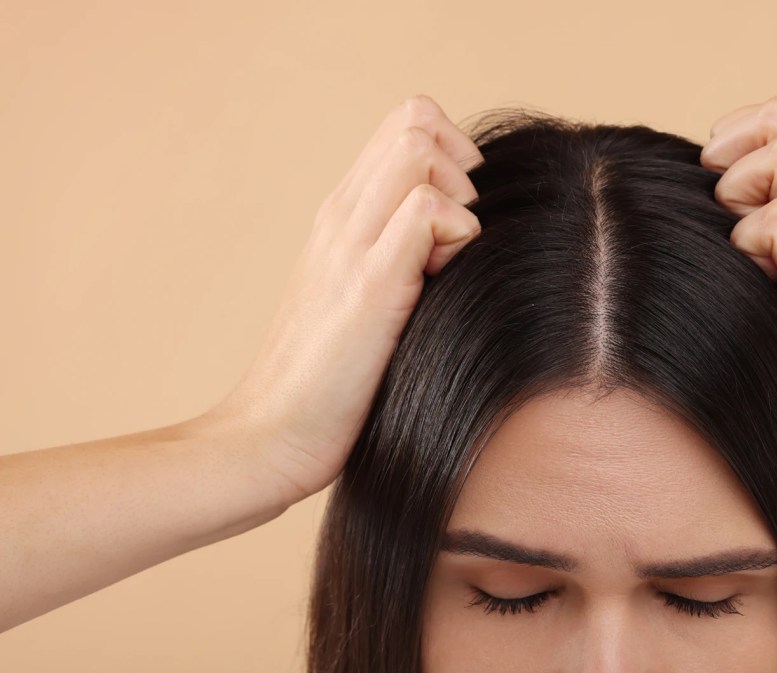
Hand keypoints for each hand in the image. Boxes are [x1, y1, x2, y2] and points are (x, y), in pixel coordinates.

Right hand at [205, 95, 483, 502]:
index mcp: (341, 217)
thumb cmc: (327, 383)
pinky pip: (426, 212)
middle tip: (458, 235)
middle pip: (414, 118)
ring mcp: (349, 245)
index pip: (403, 126)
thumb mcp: (364, 300)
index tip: (455, 220)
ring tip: (446, 262)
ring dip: (458, 198)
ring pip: (419, 148)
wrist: (269, 437)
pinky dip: (455, 238)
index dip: (448, 155)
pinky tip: (440, 285)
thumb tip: (459, 245)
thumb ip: (397, 259)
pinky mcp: (369, 285)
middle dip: (460, 163)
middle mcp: (341, 216)